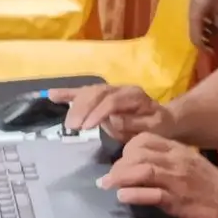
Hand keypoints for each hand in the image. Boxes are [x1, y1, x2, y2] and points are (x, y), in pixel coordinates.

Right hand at [51, 84, 169, 138]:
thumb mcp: (152, 128)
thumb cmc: (159, 126)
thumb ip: (134, 124)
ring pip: (89, 91)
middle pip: (98, 93)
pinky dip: (68, 93)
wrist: (164, 119)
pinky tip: (52, 95)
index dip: (98, 112)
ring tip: (69, 124)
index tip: (87, 127)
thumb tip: (113, 119)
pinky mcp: (101, 95)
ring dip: (75, 105)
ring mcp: (110, 90)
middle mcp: (121, 88)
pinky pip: (83, 92)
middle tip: (73, 127)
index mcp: (134, 95)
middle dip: (83, 109)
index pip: (112, 100)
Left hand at [101, 134, 217, 217]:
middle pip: (137, 153)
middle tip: (109, 177)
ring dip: (119, 177)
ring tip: (107, 185)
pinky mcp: (177, 200)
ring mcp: (176, 180)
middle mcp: (175, 160)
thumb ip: (166, 159)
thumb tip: (140, 162)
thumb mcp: (188, 162)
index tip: (121, 161)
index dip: (127, 149)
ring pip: (141, 170)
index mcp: (177, 149)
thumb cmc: (210, 183)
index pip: (144, 139)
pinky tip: (122, 196)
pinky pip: (151, 194)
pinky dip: (134, 194)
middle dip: (118, 165)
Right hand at [190, 0, 217, 53]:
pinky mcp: (196, 8)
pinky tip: (214, 26)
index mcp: (195, 21)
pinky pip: (200, 22)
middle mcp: (192, 19)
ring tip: (215, 38)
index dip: (203, 48)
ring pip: (198, 28)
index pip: (196, 39)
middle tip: (214, 47)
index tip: (211, 53)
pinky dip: (205, 26)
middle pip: (196, 35)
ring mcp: (193, 13)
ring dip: (205, 34)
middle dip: (204, 42)